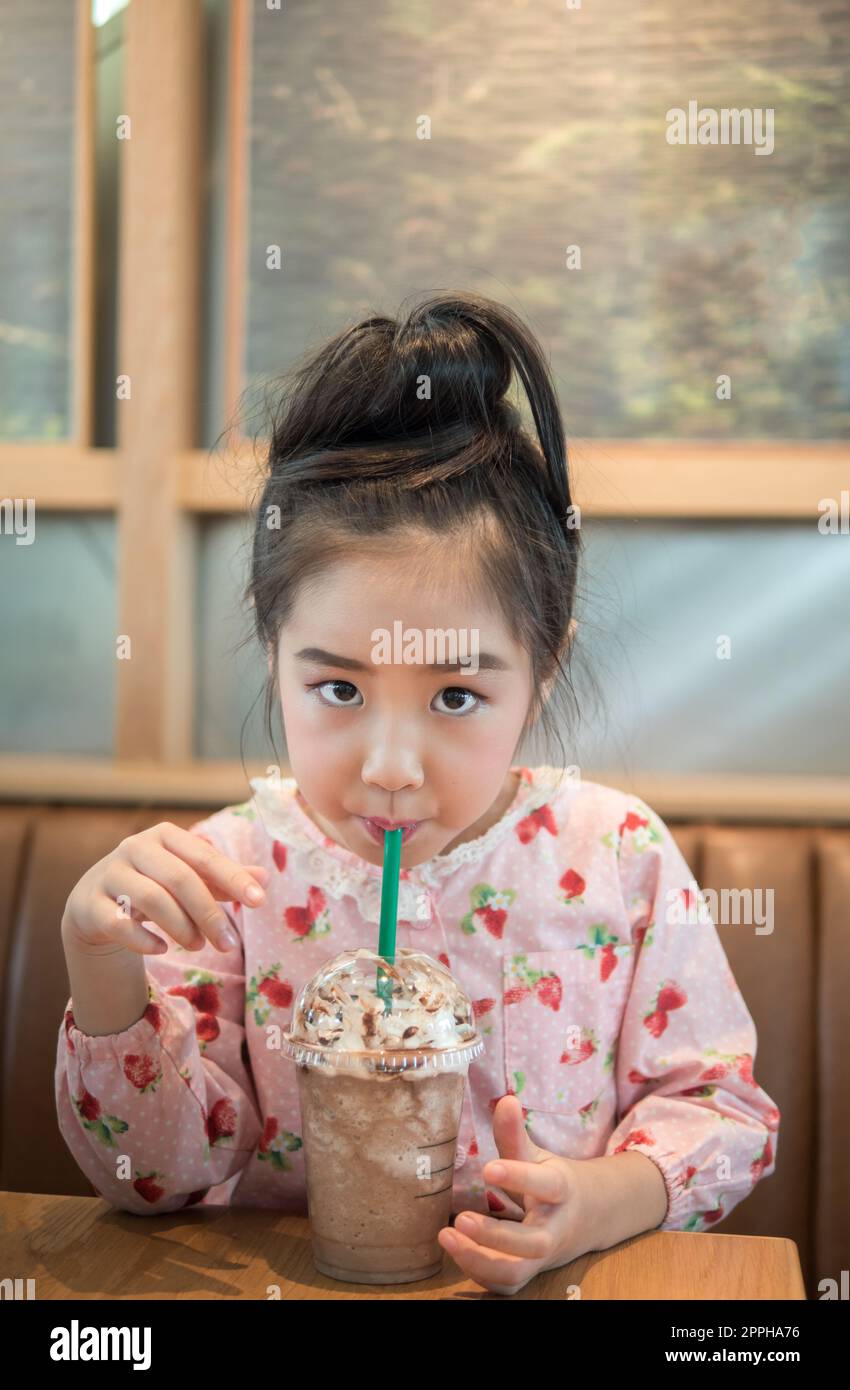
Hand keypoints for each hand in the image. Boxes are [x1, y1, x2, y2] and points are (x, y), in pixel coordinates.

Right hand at [62, 821, 268, 957]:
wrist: (94, 902)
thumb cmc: (153, 885)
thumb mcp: (188, 878)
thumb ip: (223, 879)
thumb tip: (265, 879)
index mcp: (165, 835)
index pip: (206, 856)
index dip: (234, 878)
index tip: (259, 901)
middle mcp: (135, 847)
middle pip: (180, 879)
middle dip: (209, 914)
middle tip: (228, 945)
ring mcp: (110, 874)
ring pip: (152, 899)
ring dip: (181, 928)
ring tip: (198, 947)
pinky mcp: (91, 903)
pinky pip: (119, 923)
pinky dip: (144, 939)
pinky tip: (162, 949)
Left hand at [438, 1095, 591, 1294]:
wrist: (586, 1217)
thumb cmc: (553, 1182)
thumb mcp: (537, 1155)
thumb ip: (516, 1134)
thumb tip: (505, 1099)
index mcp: (561, 1191)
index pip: (546, 1185)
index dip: (519, 1177)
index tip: (488, 1168)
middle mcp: (554, 1229)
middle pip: (532, 1243)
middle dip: (495, 1235)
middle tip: (460, 1219)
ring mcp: (542, 1257)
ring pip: (517, 1271)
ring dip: (480, 1260)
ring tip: (447, 1236)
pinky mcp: (530, 1274)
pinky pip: (506, 1285)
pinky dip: (480, 1273)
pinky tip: (457, 1250)